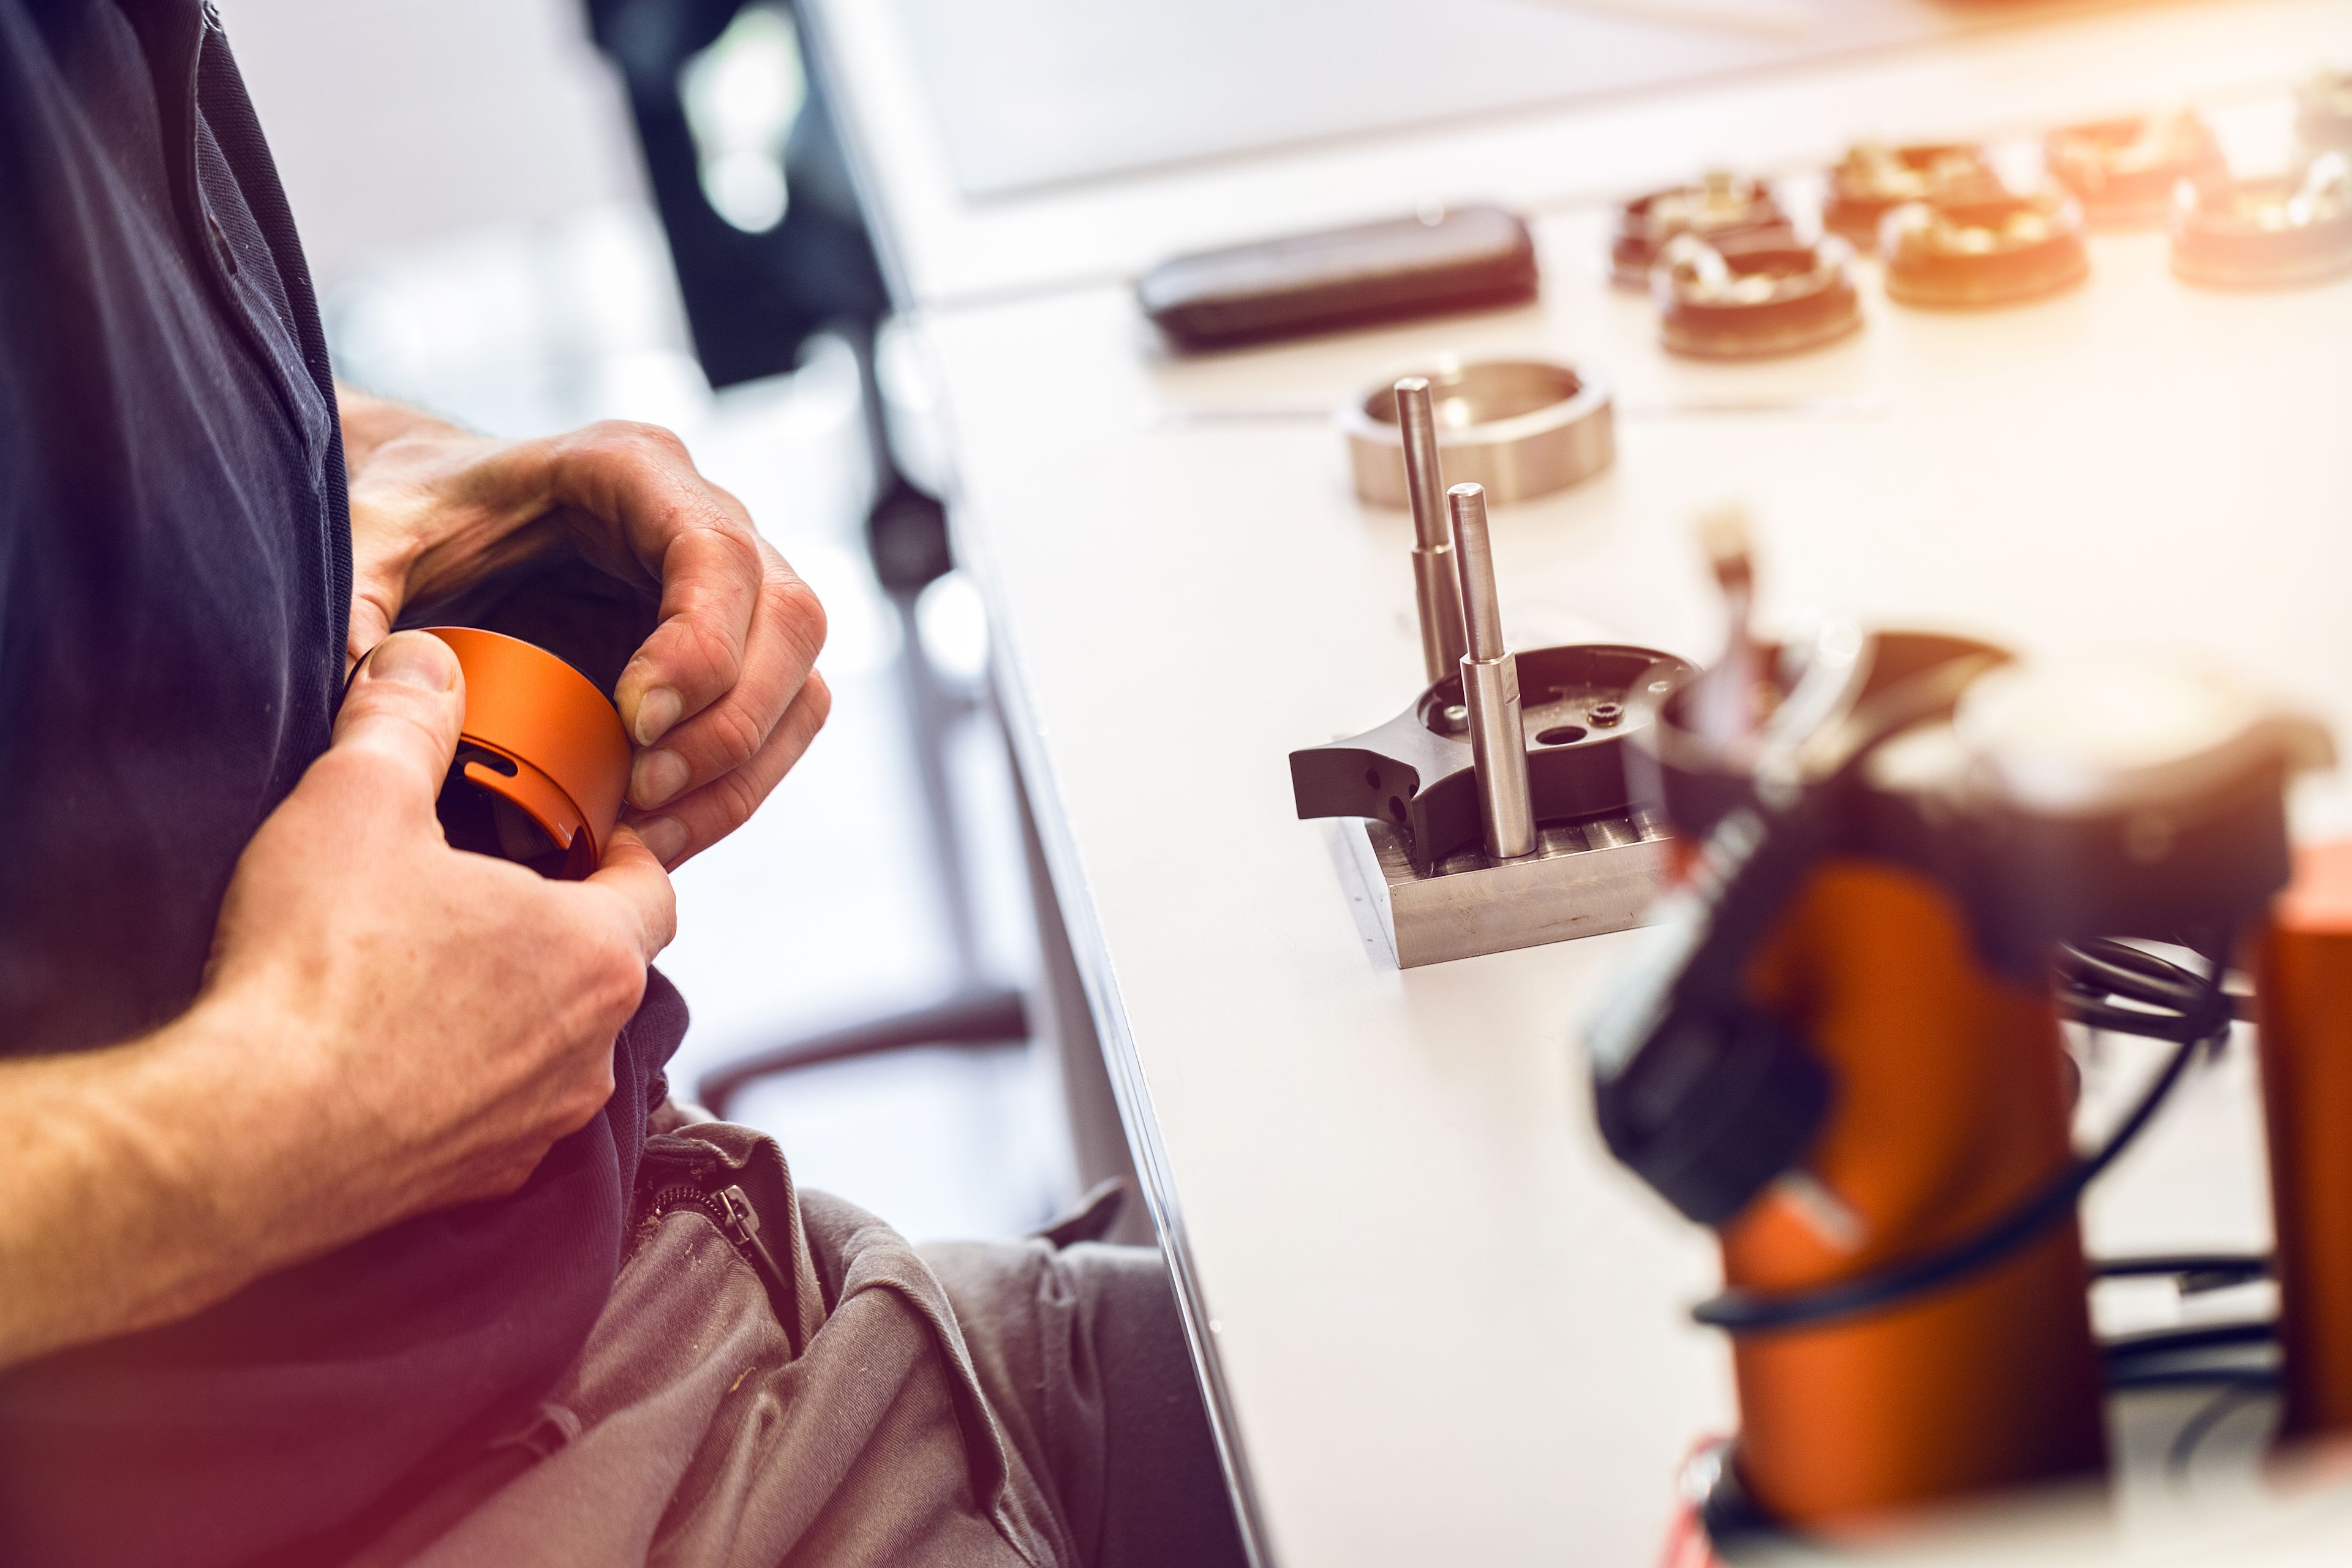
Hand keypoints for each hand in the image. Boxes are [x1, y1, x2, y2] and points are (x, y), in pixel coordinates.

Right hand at [202, 630, 677, 1222]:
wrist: (250, 1139)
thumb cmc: (317, 972)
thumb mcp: (358, 801)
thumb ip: (404, 719)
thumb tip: (423, 664)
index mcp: (595, 952)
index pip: (650, 885)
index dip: (615, 851)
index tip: (578, 834)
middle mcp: (592, 1048)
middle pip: (601, 966)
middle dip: (554, 926)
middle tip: (484, 894)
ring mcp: (539, 1124)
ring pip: (553, 1045)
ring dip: (510, 1007)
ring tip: (432, 972)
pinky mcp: (478, 1181)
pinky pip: (495, 1114)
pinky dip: (462, 1079)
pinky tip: (395, 1054)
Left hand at [342, 393, 830, 868]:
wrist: (432, 518)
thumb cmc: (412, 517)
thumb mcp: (365, 540)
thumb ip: (355, 603)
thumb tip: (360, 697)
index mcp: (631, 469)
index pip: (717, 551)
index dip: (700, 643)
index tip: (636, 722)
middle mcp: (704, 520)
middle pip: (791, 619)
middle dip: (731, 723)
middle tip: (642, 794)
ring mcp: (733, 591)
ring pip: (802, 681)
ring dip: (742, 770)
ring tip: (649, 832)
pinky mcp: (732, 655)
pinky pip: (778, 725)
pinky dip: (733, 790)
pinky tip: (658, 831)